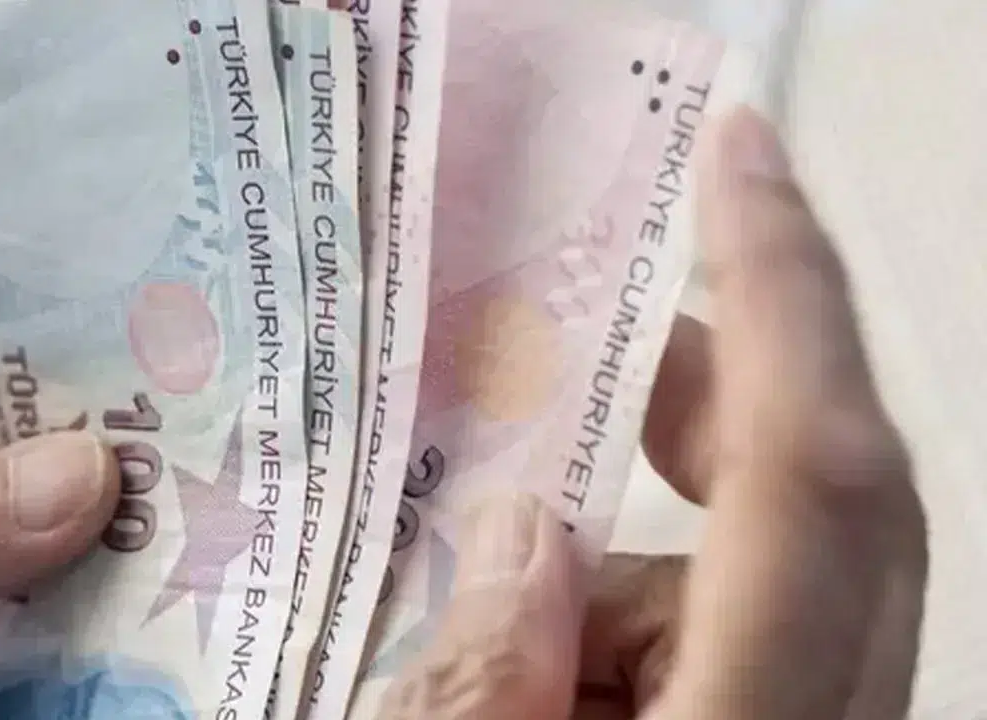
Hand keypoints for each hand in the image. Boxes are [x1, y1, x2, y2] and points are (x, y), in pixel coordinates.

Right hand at [381, 107, 928, 718]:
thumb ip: (476, 680)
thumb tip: (516, 532)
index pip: (810, 476)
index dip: (778, 292)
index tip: (734, 150)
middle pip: (825, 493)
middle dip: (693, 388)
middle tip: (569, 336)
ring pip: (754, 578)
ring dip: (613, 561)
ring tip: (471, 598)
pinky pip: (728, 636)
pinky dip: (624, 623)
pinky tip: (521, 675)